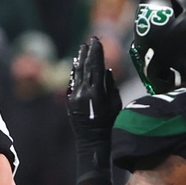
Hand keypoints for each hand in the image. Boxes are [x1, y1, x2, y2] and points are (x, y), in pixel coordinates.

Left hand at [68, 36, 121, 184]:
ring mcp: (74, 97)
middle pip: (85, 67)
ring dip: (79, 60)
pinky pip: (72, 83)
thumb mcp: (116, 106)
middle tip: (90, 40)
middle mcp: (83, 93)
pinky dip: (75, 72)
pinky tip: (77, 65)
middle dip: (88, 53)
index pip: (96, 67)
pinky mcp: (70, 102)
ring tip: (82, 48)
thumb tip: (107, 71)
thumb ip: (111, 87)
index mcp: (96, 93)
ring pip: (76, 74)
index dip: (97, 53)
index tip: (98, 41)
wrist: (93, 144)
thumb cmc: (110, 126)